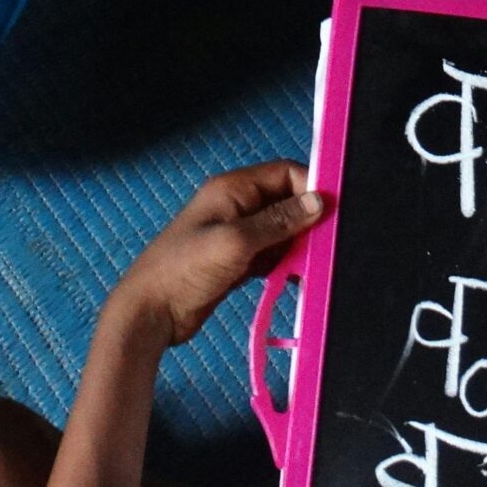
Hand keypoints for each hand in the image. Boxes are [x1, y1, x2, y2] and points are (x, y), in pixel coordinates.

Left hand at [112, 162, 326, 346]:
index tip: (335, 211)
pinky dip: (286, 263)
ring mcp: (237, 235)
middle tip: (332, 241)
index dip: (311, 186)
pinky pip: (272, 254)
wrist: (150, 313)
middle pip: (286, 202)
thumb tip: (319, 201)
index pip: (284, 173)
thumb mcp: (236, 241)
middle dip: (309, 219)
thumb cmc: (187, 268)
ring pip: (282, 231)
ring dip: (300, 244)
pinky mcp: (238, 262)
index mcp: (233, 189)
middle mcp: (237, 206)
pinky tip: (299, 278)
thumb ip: (278, 221)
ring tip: (320, 262)